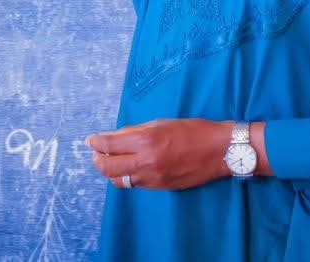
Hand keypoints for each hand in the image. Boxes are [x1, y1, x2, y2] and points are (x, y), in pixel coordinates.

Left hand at [85, 119, 233, 190]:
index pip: (109, 145)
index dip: (96, 142)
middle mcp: (145, 161)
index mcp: (145, 139)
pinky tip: (127, 170)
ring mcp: (152, 177)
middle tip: (96, 153)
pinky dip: (125, 178)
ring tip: (108, 163)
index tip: (90, 140)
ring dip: (109, 171)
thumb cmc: (194, 130)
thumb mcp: (162, 123)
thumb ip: (137, 130)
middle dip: (97, 159)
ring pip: (118, 180)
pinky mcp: (159, 187)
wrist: (220, 151)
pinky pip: (134, 185)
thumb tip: (117, 136)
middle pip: (108, 166)